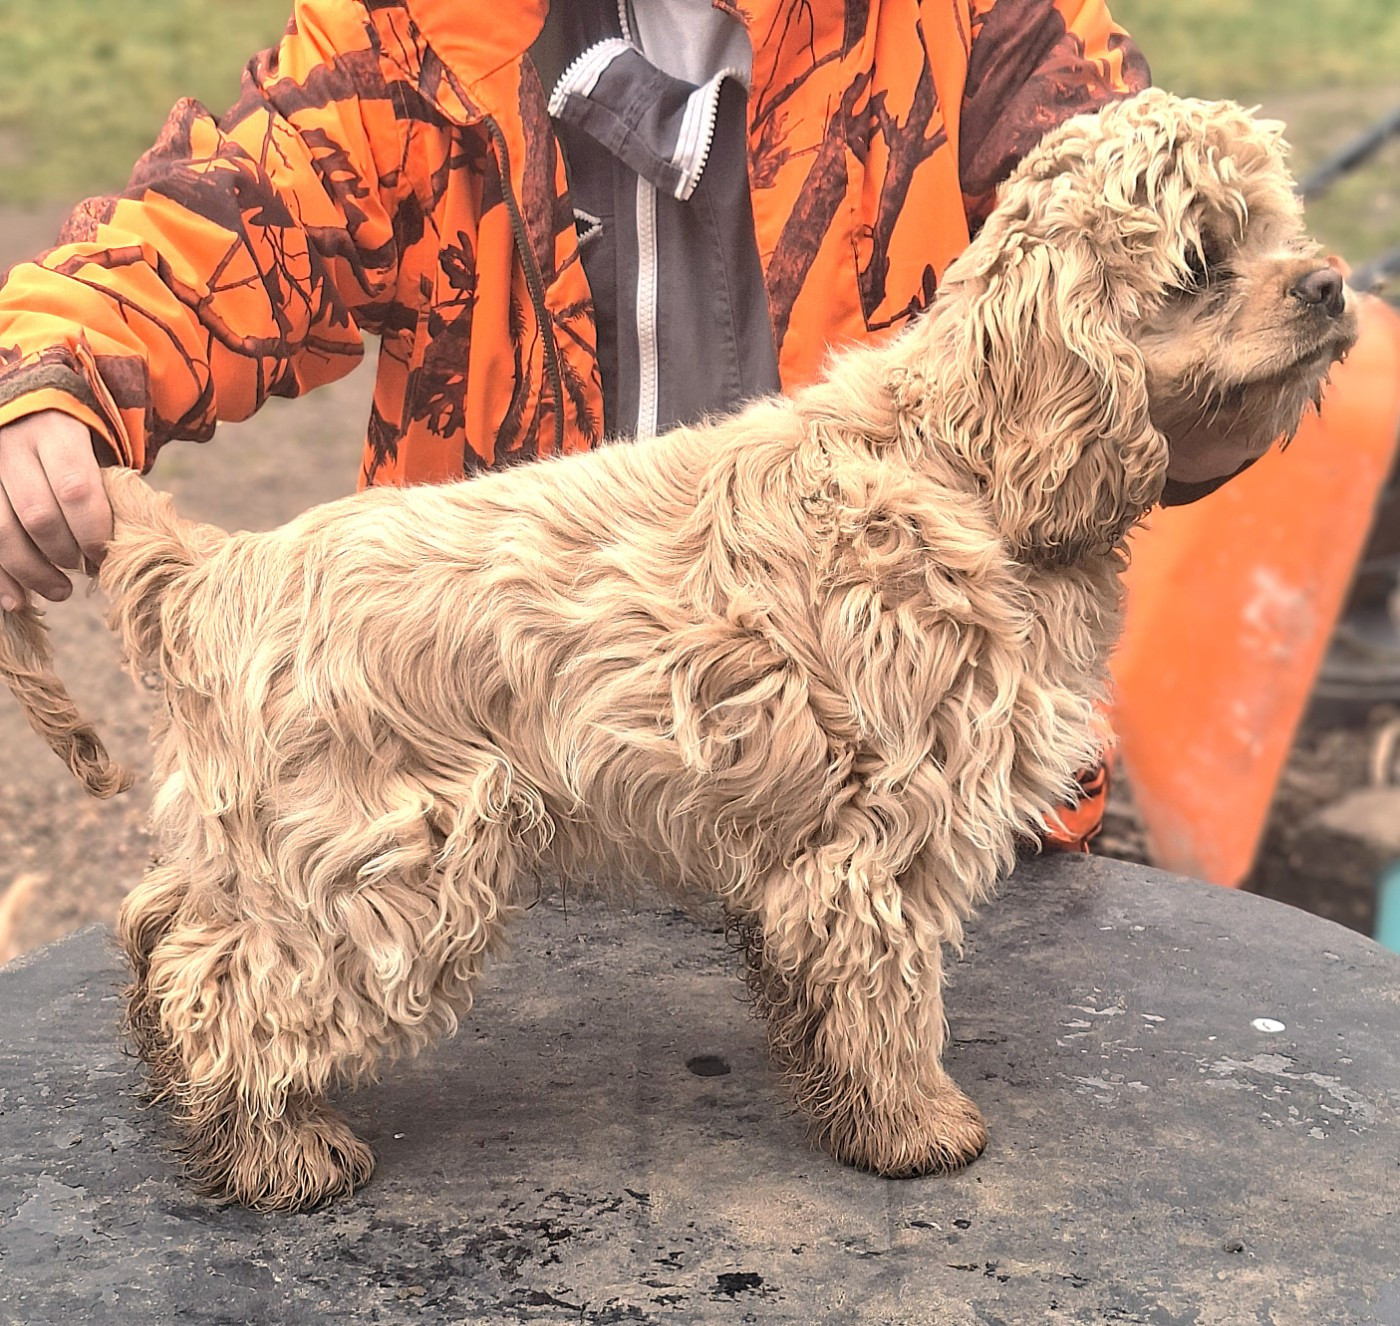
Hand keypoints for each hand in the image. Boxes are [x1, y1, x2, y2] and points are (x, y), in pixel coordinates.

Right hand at [0, 410, 112, 609]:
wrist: (22, 410)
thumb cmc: (72, 443)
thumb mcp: (94, 448)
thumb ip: (108, 488)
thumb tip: (132, 545)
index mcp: (56, 433)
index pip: (76, 491)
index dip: (92, 533)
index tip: (105, 557)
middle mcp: (13, 446)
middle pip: (38, 516)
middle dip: (65, 554)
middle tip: (84, 570)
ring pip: (1, 530)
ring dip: (31, 571)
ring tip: (59, 591)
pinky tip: (16, 600)